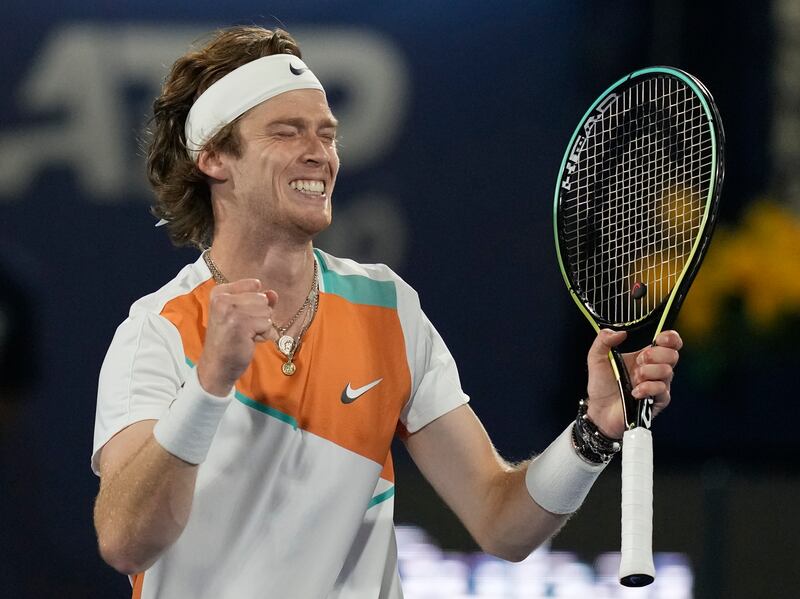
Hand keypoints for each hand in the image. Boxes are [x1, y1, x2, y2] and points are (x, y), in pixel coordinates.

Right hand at [197, 279, 277, 395]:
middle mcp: (222, 299)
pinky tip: (249, 341)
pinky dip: (264, 335)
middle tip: (244, 330)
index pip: (255, 285)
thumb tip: (273, 294)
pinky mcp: (241, 325)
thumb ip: (259, 301)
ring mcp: (230, 311)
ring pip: (267, 311)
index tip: (241, 317)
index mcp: (220, 292)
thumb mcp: (243, 314)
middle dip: (260, 316)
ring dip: (262, 327)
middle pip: (263, 299)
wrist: (217, 365)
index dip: (256, 303)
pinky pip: (267, 324)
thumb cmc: (231, 340)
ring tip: (246, 336)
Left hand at [584, 329, 681, 438]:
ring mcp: (658, 385)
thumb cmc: (601, 385)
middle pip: (672, 355)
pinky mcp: (658, 401)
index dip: (670, 338)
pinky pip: (662, 389)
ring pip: (667, 371)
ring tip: (634, 379)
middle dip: (654, 355)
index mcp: (644, 356)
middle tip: (639, 362)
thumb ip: (604, 340)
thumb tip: (620, 332)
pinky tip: (634, 392)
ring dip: (648, 372)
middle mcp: (654, 369)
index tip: (659, 339)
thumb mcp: (597, 358)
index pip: (669, 343)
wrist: (599, 409)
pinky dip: (647, 388)